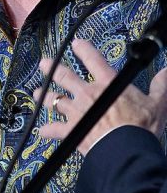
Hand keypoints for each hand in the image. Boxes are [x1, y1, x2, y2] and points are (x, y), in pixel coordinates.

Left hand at [35, 39, 166, 154]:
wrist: (126, 149)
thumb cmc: (142, 125)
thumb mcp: (158, 104)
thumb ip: (161, 86)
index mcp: (107, 84)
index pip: (93, 60)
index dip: (84, 50)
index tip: (76, 43)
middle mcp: (87, 94)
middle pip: (64, 76)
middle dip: (51, 68)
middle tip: (43, 63)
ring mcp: (76, 112)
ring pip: (54, 100)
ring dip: (45, 97)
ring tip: (37, 93)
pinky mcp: (71, 130)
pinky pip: (55, 130)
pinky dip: (48, 131)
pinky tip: (42, 131)